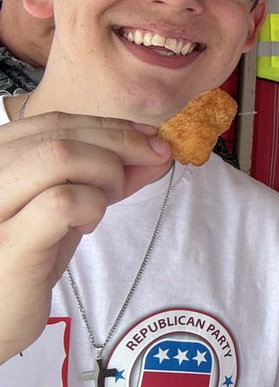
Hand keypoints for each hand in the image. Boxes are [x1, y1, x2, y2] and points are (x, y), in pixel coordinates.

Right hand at [0, 112, 172, 362]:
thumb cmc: (23, 264)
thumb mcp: (62, 209)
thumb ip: (101, 177)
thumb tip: (155, 149)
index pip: (51, 122)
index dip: (106, 125)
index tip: (147, 136)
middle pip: (58, 135)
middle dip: (120, 143)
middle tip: (151, 161)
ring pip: (59, 158)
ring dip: (105, 172)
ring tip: (109, 199)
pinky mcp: (7, 245)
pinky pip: (62, 202)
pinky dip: (91, 205)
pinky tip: (86, 225)